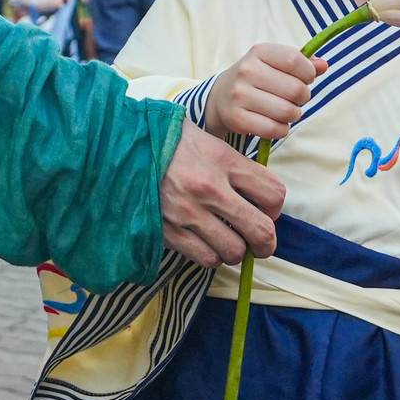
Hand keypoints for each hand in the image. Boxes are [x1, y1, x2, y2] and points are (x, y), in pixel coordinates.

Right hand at [160, 125, 285, 266]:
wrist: (123, 147)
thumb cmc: (170, 141)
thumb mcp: (209, 141)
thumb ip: (236, 166)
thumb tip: (260, 193)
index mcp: (223, 160)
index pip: (273, 194)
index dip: (276, 207)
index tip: (267, 209)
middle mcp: (209, 188)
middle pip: (261, 230)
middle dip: (267, 242)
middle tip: (262, 243)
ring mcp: (188, 212)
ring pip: (234, 251)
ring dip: (237, 250)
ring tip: (230, 242)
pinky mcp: (168, 230)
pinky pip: (205, 258)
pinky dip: (212, 256)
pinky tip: (207, 244)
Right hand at [211, 43, 322, 143]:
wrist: (220, 96)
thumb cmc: (257, 78)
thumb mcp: (275, 63)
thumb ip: (302, 62)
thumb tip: (323, 65)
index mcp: (259, 52)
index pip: (295, 60)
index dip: (308, 73)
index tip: (306, 79)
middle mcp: (247, 70)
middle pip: (296, 89)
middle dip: (303, 98)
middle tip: (295, 99)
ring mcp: (239, 95)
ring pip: (287, 112)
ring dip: (293, 115)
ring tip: (286, 111)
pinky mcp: (237, 118)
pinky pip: (274, 129)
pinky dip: (282, 130)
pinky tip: (276, 123)